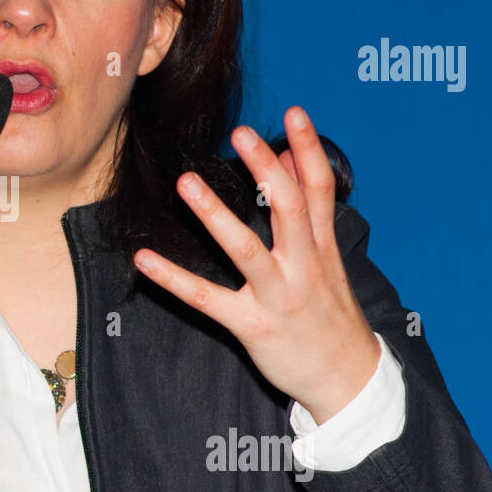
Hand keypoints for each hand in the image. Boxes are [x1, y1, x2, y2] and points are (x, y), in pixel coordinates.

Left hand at [132, 107, 379, 424]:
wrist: (348, 380)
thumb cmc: (331, 314)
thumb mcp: (328, 258)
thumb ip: (310, 208)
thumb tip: (292, 157)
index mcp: (322, 247)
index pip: (319, 188)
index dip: (308, 148)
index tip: (294, 111)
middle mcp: (304, 266)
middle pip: (289, 208)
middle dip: (266, 170)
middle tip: (240, 132)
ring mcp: (278, 296)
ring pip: (247, 249)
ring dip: (216, 215)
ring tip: (186, 182)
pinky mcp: (253, 326)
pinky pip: (207, 300)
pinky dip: (174, 280)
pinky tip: (144, 260)